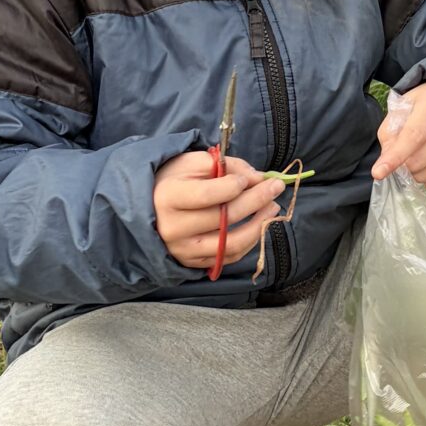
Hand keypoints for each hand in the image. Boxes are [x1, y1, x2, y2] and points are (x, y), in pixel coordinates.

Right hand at [154, 151, 285, 270]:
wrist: (148, 207)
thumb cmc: (173, 180)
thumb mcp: (193, 162)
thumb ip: (226, 165)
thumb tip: (257, 178)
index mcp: (169, 198)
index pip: (209, 195)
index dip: (235, 185)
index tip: (250, 177)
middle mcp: (173, 228)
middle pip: (224, 218)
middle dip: (257, 200)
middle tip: (276, 187)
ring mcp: (183, 249)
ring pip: (230, 243)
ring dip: (259, 225)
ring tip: (273, 207)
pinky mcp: (192, 262)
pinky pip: (228, 257)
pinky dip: (249, 242)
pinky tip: (258, 224)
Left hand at [371, 79, 425, 190]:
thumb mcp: (406, 105)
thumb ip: (390, 131)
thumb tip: (385, 162)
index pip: (413, 136)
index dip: (394, 157)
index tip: (378, 173)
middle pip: (418, 161)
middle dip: (403, 164)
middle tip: (406, 152)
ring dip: (416, 172)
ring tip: (422, 155)